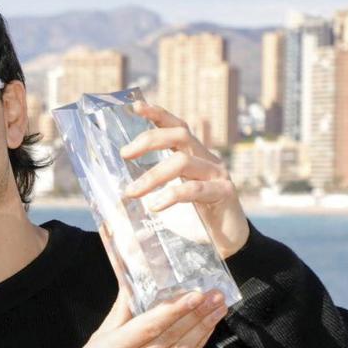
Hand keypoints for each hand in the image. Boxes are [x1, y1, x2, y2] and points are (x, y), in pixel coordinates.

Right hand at [62, 287, 227, 347]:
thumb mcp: (95, 342)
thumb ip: (119, 314)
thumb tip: (134, 284)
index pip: (148, 327)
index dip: (174, 310)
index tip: (194, 295)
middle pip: (170, 338)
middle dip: (196, 314)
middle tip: (215, 296)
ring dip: (202, 329)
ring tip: (217, 310)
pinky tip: (205, 333)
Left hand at [119, 100, 249, 259]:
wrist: (228, 240)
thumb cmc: (195, 219)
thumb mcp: (171, 196)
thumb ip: (154, 186)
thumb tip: (120, 190)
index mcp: (194, 155)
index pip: (177, 126)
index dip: (158, 114)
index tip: (136, 106)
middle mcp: (207, 159)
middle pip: (180, 136)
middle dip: (149, 140)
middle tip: (124, 154)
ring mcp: (217, 174)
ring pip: (183, 162)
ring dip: (152, 176)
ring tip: (130, 192)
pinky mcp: (224, 193)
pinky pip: (195, 189)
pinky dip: (171, 195)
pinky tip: (155, 207)